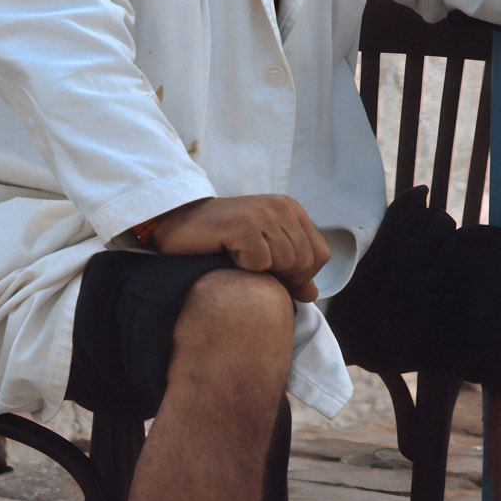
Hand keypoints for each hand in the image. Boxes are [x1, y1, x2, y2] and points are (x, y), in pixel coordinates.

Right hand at [149, 194, 330, 301]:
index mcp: (291, 209)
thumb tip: (312, 294)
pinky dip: (245, 268)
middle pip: (305, 262)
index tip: (275, 275)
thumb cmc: (220, 241)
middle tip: (252, 267)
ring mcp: (263, 213)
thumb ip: (290, 271)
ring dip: (261, 271)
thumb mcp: (262, 252)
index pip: (320, 254)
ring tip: (239, 256)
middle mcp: (281, 206)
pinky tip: (229, 253)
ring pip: (285, 263)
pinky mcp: (245, 224)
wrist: (179, 226)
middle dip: (282, 276)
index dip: (302, 275)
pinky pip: (261, 263)